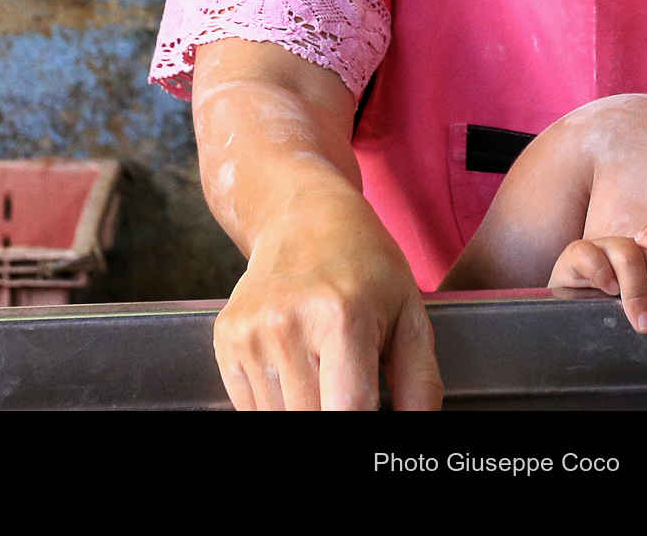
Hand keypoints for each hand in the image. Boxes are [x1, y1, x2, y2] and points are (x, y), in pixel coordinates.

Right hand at [212, 187, 442, 410]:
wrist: (302, 217)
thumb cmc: (365, 264)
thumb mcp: (409, 312)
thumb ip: (420, 382)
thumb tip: (416, 429)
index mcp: (342, 317)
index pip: (348, 412)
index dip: (363, 429)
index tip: (371, 419)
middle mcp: (287, 325)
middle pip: (312, 421)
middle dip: (336, 415)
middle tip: (351, 390)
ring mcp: (250, 333)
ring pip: (279, 420)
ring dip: (305, 410)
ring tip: (324, 372)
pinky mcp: (226, 339)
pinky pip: (251, 407)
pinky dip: (278, 403)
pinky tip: (297, 368)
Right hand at [549, 235, 646, 343]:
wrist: (570, 312)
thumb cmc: (615, 315)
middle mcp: (635, 246)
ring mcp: (605, 247)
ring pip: (629, 255)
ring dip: (638, 292)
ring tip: (642, 323)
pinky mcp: (576, 253)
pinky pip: (589, 253)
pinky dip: (601, 271)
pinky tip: (609, 292)